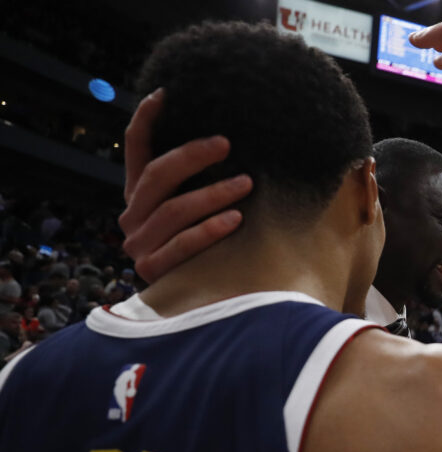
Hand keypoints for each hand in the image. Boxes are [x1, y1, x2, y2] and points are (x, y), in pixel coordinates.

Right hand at [119, 88, 251, 282]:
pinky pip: (181, 244)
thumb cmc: (210, 247)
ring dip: (213, 193)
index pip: (135, 150)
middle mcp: (133, 216)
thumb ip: (204, 182)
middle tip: (227, 144)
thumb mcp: (203, 209)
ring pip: (173, 209)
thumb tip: (238, 144)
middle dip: (193, 156)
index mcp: (140, 195)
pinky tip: (236, 219)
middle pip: (158, 175)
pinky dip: (210, 229)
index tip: (165, 95)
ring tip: (247, 183)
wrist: (199, 305)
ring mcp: (139, 244)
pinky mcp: (151, 270)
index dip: (145, 121)